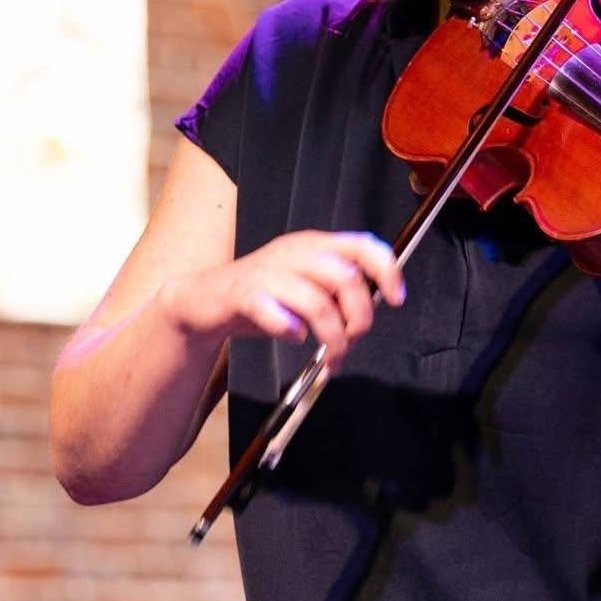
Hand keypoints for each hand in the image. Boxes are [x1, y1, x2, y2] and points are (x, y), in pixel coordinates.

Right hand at [161, 231, 405, 365]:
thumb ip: (338, 288)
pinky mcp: (242, 294)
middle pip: (345, 278)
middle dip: (359, 318)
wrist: (204, 300)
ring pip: (316, 301)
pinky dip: (289, 329)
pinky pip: (273, 311)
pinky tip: (294, 338)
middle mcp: (294, 252)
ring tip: (332, 355)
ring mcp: (267, 272)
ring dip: (332, 336)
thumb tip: (376, 304)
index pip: (363, 245)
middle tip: (353, 342)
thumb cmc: (263, 296)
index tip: (397, 299)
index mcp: (315, 245)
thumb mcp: (306, 283)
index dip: (387, 270)